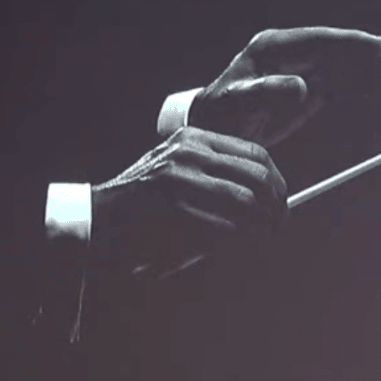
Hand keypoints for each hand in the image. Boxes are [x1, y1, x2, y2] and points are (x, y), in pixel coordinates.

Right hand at [92, 127, 286, 255]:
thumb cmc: (141, 203)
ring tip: (265, 236)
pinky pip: (220, 222)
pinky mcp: (170, 201)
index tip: (283, 202)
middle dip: (276, 203)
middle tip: (280, 224)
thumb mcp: (179, 175)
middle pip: (256, 173)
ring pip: (243, 198)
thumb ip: (215, 176)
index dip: (277, 180)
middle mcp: (188, 149)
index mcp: (194, 137)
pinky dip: (236, 237)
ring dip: (260, 224)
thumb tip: (265, 197)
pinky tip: (238, 243)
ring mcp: (178, 173)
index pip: (254, 152)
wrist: (97, 216)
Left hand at [187, 28, 380, 147]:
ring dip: (375, 69)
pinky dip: (365, 84)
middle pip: (338, 51)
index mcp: (272, 49)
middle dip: (371, 55)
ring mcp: (302, 71)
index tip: (378, 47)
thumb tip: (300, 88)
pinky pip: (342, 84)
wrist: (214, 130)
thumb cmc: (220, 115)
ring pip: (345, 67)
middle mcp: (290, 55)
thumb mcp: (238, 104)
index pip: (319, 41)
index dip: (350, 43)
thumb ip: (266, 93)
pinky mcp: (309, 91)